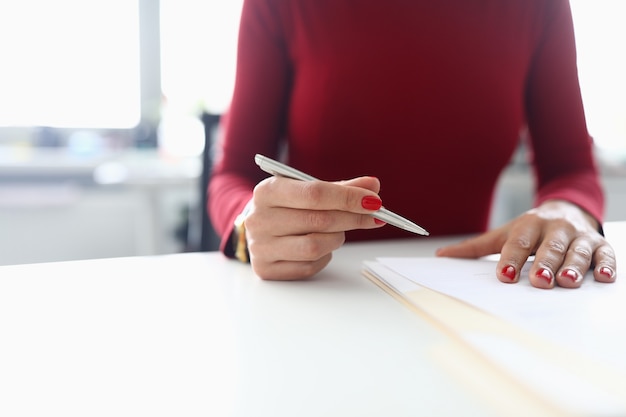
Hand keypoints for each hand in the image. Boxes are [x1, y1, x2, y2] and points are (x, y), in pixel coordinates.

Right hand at [243, 175, 385, 279]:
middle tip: (373, 217)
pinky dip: (324, 257)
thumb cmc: (286, 206)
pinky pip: (308, 266)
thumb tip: (372, 186)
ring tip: (338, 232)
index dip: (348, 198)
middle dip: (352, 218)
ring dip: (336, 239)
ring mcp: (260, 247)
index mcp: (267, 191)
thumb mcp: (307, 190)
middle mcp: (259, 219)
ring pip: (315, 246)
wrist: (257, 227)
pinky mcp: (266, 270)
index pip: (315, 194)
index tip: (373, 201)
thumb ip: (340, 188)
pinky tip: (322, 247)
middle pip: (318, 220)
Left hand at [435, 200, 616, 288]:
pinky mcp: (599, 245)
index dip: (512, 258)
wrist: (566, 208)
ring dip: (574, 266)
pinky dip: (606, 265)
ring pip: (577, 251)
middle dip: (545, 263)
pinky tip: (604, 278)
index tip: (505, 275)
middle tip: (539, 281)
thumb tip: (440, 256)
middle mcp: (555, 229)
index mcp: (528, 226)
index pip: (519, 243)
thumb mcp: (503, 234)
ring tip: (568, 282)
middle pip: (549, 247)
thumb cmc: (530, 230)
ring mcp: (579, 236)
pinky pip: (605, 254)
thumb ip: (475, 247)